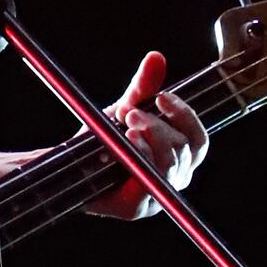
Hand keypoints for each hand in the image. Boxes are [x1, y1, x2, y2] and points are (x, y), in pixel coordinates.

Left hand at [81, 50, 208, 219]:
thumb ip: (143, 88)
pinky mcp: (136, 209)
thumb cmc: (101, 140)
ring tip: (126, 122)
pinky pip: (148, 182)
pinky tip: (126, 142)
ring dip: (150, 138)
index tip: (162, 97)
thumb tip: (156, 57)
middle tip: (130, 112)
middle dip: (158, 125)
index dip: (185, 116)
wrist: (67, 164)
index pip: (199, 140)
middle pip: (184, 150)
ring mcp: (157, 198)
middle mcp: (173, 180)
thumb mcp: (125, 109)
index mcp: (179, 159)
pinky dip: (139, 157)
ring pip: (170, 165)